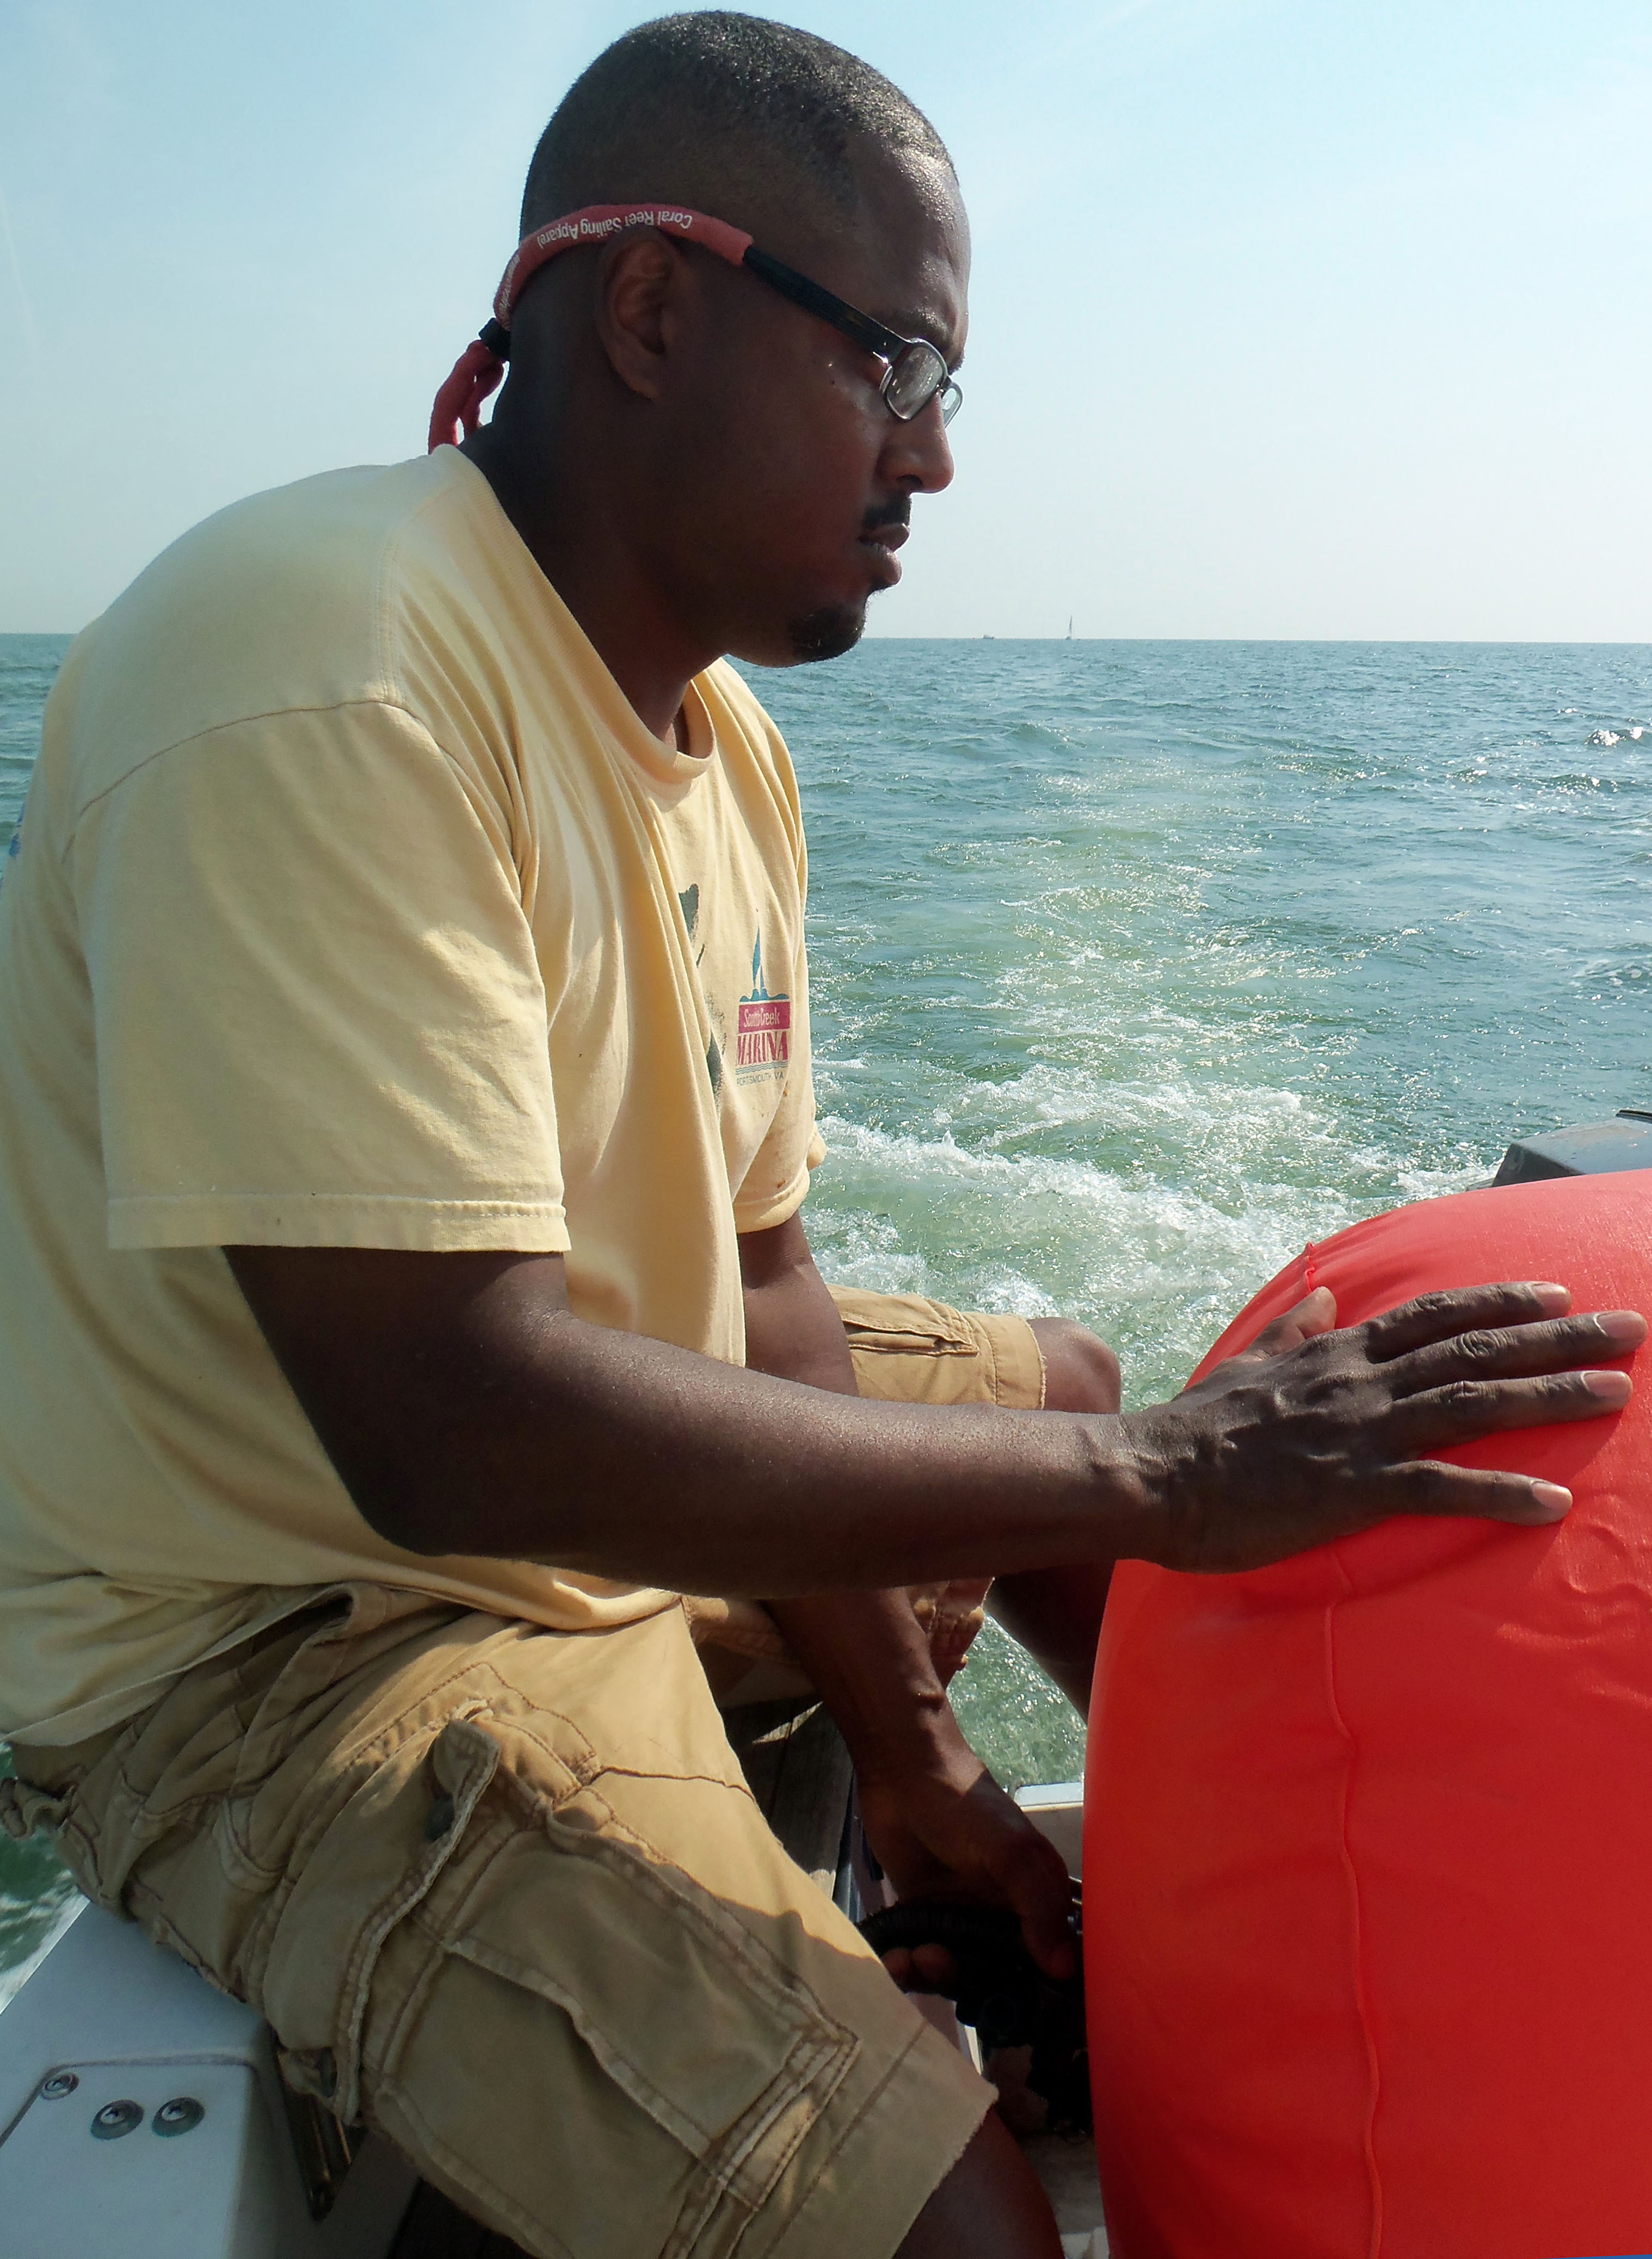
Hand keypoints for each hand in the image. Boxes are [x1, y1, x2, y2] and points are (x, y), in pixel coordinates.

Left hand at [855, 1728, 1075, 1987]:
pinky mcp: (923, 1917)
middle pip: (995, 1977)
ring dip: (932, 1976)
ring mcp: (961, 1918)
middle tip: (940, 1963)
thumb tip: (1064, 1970)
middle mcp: (1002, 1916)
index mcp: (1036, 1900)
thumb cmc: (967, 1808)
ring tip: (912, 1957)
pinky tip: (893, 1959)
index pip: (1048, 1959)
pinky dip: (906, 1967)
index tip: (1015, 2014)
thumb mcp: (1010, 1852)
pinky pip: (918, 1958)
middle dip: (969, 1984)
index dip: (1036, 1990)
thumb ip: (1037, 1907)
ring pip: (954, 1972)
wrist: (904, 1775)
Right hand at [1122, 1281, 1644, 1572]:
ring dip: (1549, 1396)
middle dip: (1557, 1337)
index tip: (1556, 1290)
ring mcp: (1359, 1433)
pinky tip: (1551, 1502)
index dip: (1498, 1301)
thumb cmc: (1196, 1428)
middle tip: (1628, 1328)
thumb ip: (1291, 1329)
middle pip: (1473, 1349)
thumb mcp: (1245, 1363)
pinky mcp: (1351, 1489)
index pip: (1433, 1317)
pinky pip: (1439, 1488)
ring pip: (1471, 1404)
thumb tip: (1321, 1292)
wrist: (1151, 1473)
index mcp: (1337, 1354)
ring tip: (1616, 1392)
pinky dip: (1498, 1493)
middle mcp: (1360, 1382)